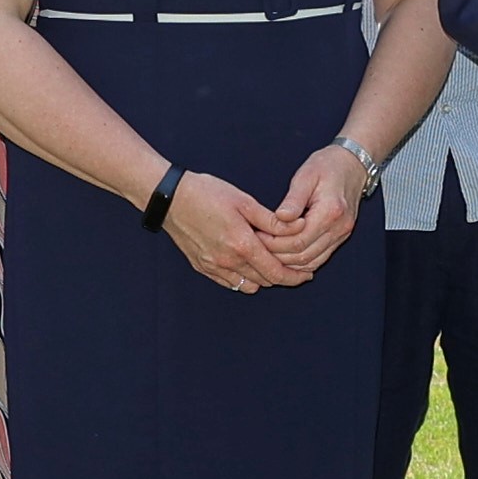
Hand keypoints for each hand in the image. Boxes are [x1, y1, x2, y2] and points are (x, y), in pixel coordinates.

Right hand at [159, 171, 306, 291]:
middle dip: (283, 278)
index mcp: (242, 245)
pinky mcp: (202, 267)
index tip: (307, 275)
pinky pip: (230, 283)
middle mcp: (228, 261)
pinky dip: (244, 279)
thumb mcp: (244, 201)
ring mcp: (213, 267)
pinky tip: (250, 265)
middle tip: (296, 270)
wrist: (170, 199)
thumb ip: (271, 220)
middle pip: (265, 281)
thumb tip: (298, 227)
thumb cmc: (207, 193)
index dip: (295, 277)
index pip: (276, 272)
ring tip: (272, 265)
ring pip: (248, 285)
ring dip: (263, 279)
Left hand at [266, 145, 368, 276]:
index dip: (274, 243)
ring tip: (267, 249)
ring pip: (310, 262)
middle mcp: (338, 228)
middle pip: (302, 255)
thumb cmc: (327, 165)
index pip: (298, 241)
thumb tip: (280, 217)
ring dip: (286, 261)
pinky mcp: (340, 238)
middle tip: (257, 244)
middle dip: (276, 254)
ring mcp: (341, 235)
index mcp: (330, 211)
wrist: (353, 165)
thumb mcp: (306, 175)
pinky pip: (318, 260)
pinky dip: (299, 262)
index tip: (257, 235)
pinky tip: (284, 254)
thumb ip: (293, 199)